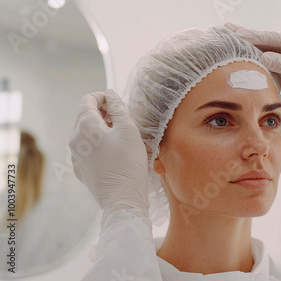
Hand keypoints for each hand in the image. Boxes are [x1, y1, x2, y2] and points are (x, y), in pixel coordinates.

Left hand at [69, 89, 149, 217]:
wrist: (122, 199)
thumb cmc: (128, 163)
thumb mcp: (129, 130)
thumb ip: (118, 108)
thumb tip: (110, 94)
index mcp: (85, 126)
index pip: (87, 100)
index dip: (102, 97)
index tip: (117, 102)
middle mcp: (74, 139)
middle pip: (85, 116)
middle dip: (102, 113)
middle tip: (122, 119)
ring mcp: (75, 156)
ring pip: (85, 133)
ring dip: (100, 129)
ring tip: (120, 136)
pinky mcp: (80, 169)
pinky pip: (86, 149)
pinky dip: (98, 144)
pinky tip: (114, 153)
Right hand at [224, 22, 280, 145]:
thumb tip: (264, 55)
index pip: (280, 39)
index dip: (260, 37)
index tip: (241, 35)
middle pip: (269, 43)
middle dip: (249, 37)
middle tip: (227, 29)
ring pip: (265, 54)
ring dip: (247, 48)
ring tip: (228, 40)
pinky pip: (264, 68)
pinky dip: (251, 63)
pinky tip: (238, 59)